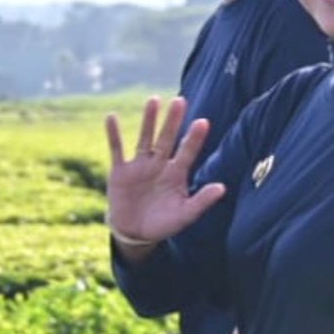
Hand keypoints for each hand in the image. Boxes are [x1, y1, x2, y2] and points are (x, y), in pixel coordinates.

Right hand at [103, 97, 225, 250]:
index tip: (203, 122)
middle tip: (180, 101)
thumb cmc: (164, 223)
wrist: (135, 233)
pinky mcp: (120, 172)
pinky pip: (117, 149)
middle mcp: (159, 164)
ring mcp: (140, 166)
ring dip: (149, 121)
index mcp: (177, 173)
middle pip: (168, 139)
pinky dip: (113, 134)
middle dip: (173, 121)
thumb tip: (222, 188)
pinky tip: (111, 117)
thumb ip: (202, 201)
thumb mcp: (185, 214)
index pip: (187, 152)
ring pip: (145, 139)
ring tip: (153, 100)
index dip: (194, 138)